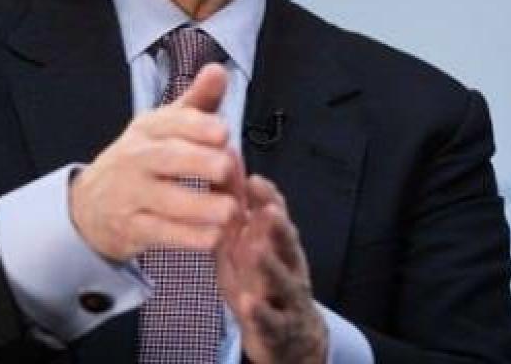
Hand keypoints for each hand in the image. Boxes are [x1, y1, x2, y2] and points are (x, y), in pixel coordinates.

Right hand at [69, 63, 243, 261]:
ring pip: (166, 200)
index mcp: (147, 129)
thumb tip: (218, 69)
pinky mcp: (132, 229)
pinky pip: (162, 234)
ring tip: (231, 210)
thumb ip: (197, 102)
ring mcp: (131, 194)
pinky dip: (189, 237)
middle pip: (167, 158)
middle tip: (229, 169)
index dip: (197, 126)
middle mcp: (136, 158)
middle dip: (200, 162)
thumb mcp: (165, 128)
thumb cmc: (143, 160)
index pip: (170, 122)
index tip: (224, 131)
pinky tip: (214, 237)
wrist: (91, 205)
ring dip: (201, 206)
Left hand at [218, 175, 326, 363]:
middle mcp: (290, 268)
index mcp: (280, 246)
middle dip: (278, 227)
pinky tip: (250, 304)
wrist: (290, 337)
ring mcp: (288, 299)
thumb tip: (221, 174)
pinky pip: (271, 321)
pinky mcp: (279, 328)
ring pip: (282, 281)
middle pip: (288, 245)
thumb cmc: (263, 283)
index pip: (277, 217)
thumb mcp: (246, 250)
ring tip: (256, 250)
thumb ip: (236, 217)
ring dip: (270, 265)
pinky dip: (261, 312)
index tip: (254, 180)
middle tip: (267, 210)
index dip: (268, 198)